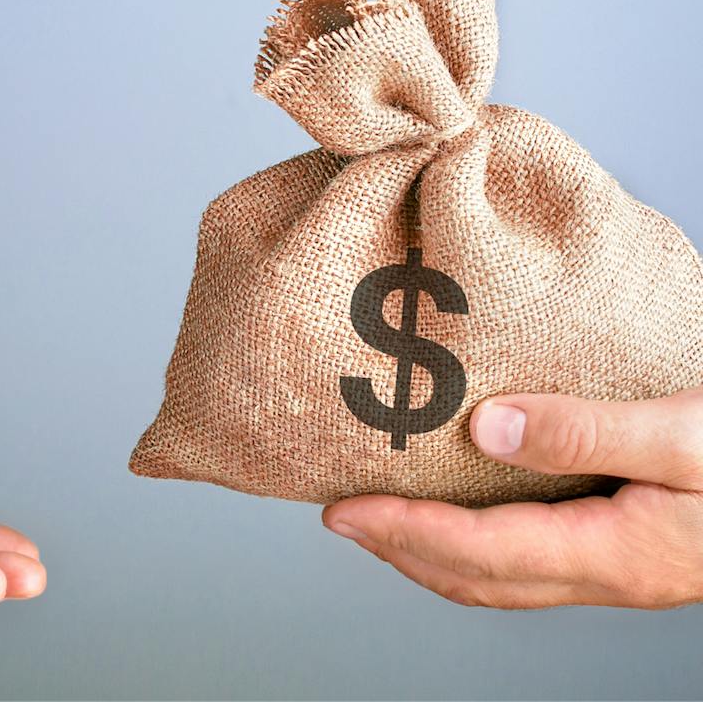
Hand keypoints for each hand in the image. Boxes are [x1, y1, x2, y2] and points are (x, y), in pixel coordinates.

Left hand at [323, 388, 702, 609]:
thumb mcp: (682, 435)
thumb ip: (583, 432)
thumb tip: (484, 429)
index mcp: (615, 552)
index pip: (480, 552)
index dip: (403, 532)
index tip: (344, 512)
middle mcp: (606, 572)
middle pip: (477, 579)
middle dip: (401, 549)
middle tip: (340, 519)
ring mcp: (614, 568)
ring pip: (499, 579)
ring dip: (430, 553)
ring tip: (381, 522)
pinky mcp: (620, 549)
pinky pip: (526, 562)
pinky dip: (473, 545)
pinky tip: (460, 514)